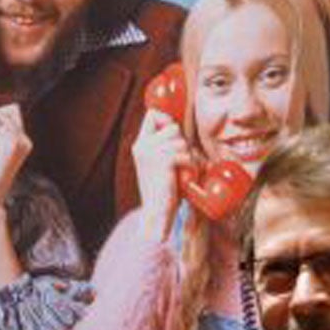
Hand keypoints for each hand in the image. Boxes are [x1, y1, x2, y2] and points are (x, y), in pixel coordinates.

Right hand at [131, 109, 193, 236]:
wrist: (156, 214)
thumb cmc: (163, 190)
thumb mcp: (160, 162)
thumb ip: (165, 145)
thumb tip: (180, 125)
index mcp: (140, 145)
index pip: (153, 115)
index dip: (167, 119)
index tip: (175, 133)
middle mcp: (142, 146)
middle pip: (172, 126)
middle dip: (182, 142)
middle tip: (180, 162)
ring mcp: (150, 153)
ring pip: (180, 141)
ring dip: (187, 155)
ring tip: (182, 171)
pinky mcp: (162, 161)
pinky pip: (185, 154)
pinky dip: (190, 165)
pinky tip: (184, 177)